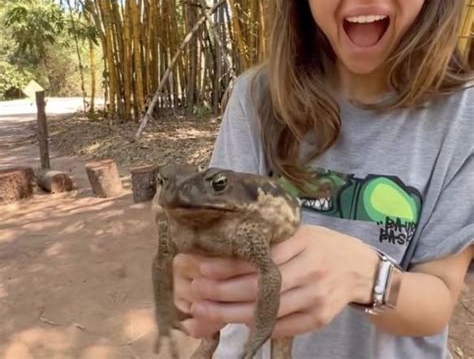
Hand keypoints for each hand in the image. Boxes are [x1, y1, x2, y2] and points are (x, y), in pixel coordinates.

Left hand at [174, 225, 378, 338]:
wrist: (361, 269)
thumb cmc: (324, 245)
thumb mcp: (300, 234)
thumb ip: (271, 243)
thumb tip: (228, 251)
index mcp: (303, 244)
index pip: (259, 258)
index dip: (228, 266)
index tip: (203, 268)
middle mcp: (310, 271)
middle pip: (259, 287)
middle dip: (221, 292)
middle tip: (195, 293)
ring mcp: (315, 298)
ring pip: (267, 310)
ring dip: (231, 313)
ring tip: (204, 310)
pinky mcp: (318, 319)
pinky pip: (281, 326)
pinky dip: (256, 326)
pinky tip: (233, 322)